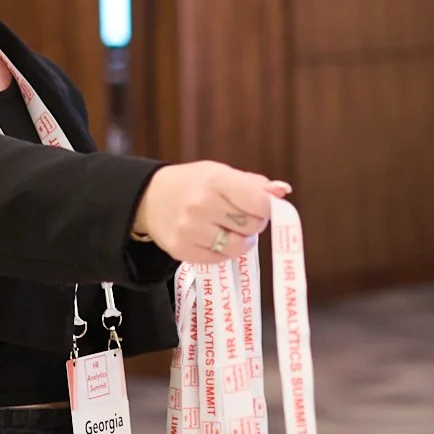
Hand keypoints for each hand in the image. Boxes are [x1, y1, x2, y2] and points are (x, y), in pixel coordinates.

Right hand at [133, 162, 291, 264]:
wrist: (150, 198)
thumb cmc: (193, 184)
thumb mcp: (221, 174)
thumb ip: (254, 185)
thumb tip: (283, 191)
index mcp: (216, 180)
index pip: (260, 204)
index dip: (266, 209)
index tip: (259, 208)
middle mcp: (202, 204)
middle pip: (251, 226)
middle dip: (253, 225)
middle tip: (242, 219)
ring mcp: (190, 229)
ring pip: (237, 247)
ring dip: (240, 241)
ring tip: (230, 230)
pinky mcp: (182, 250)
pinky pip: (218, 259)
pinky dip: (223, 252)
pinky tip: (215, 239)